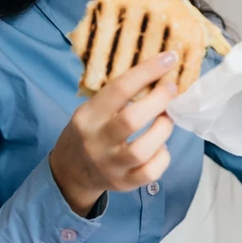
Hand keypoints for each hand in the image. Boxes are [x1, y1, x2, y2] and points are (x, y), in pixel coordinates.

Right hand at [49, 51, 179, 215]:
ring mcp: (110, 166)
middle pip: (132, 119)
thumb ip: (118, 96)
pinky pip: (151, 172)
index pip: (119, 89)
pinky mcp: (124, 184)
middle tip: (171, 89)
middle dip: (159, 100)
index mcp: (88, 116)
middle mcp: (97, 142)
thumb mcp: (92, 109)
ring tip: (167, 117)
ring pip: (144, 149)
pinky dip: (163, 156)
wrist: (71, 173)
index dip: (148, 71)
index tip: (169, 58)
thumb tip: (158, 72)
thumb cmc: (88, 131)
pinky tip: (160, 146)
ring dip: (164, 128)